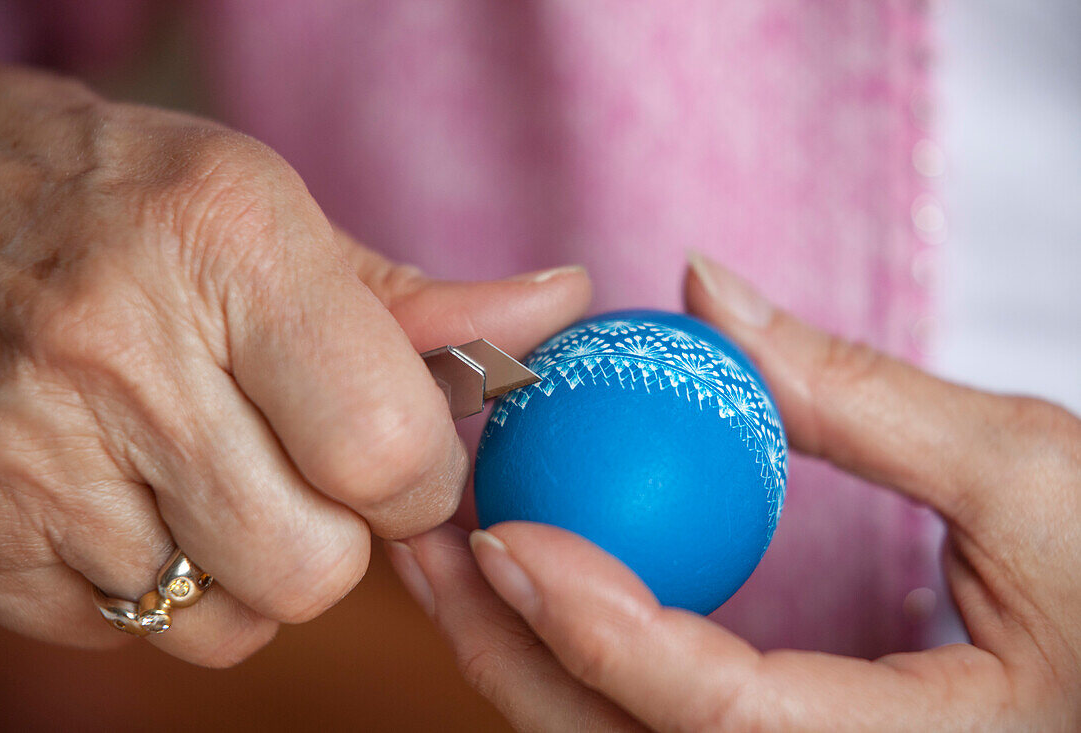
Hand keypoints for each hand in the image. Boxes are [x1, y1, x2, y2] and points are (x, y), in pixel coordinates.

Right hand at [0, 63, 590, 665]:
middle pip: (313, 565)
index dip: (422, 482)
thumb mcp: (277, 218)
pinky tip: (144, 503)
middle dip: (343, 537)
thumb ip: (422, 303)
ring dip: (255, 574)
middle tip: (310, 472)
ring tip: (221, 482)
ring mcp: (36, 456)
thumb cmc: (134, 205)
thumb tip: (560, 311)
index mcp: (228, 245)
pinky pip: (134, 631)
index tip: (408, 463)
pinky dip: (168, 591)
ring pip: (227, 622)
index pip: (385, 446)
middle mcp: (121, 353)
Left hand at [391, 254, 1080, 730]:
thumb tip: (705, 290)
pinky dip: (580, 651)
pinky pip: (650, 724)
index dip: (596, 629)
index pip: (723, 717)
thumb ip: (856, 393)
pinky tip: (542, 568)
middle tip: (426, 534)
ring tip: (455, 542)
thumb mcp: (1029, 475)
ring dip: (522, 652)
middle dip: (507, 652)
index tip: (494, 530)